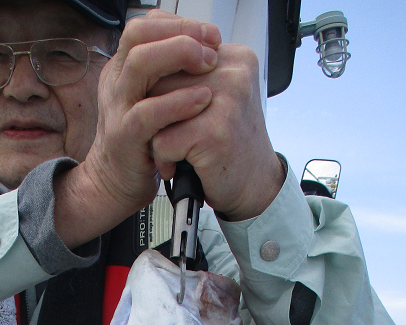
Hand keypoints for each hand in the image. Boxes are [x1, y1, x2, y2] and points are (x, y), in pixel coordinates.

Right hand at [54, 12, 219, 247]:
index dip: (180, 23)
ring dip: (179, 56)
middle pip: (139, 34)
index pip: (146, 25)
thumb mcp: (153, 100)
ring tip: (209, 64)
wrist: (117, 185)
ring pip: (141, 63)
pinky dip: (178, 103)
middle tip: (212, 46)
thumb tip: (205, 46)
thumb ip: (169, 75)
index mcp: (123, 68)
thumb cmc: (143, 142)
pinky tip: (202, 101)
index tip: (211, 35)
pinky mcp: (124, 137)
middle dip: (181, 33)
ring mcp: (118, 108)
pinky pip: (147, 113)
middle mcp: (116, 82)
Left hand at [146, 19, 284, 219]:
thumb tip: (150, 66)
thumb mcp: (217, 100)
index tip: (178, 115)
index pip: (173, 56)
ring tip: (177, 151)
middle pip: (161, 80)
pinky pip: (162, 140)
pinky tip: (179, 166)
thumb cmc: (230, 147)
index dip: (163, 91)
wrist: (254, 187)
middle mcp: (234, 74)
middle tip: (174, 136)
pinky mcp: (214, 132)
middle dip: (156, 113)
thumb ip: (192, 78)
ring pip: (157, 107)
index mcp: (234, 59)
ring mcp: (226, 101)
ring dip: (157, 136)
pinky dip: (164, 159)